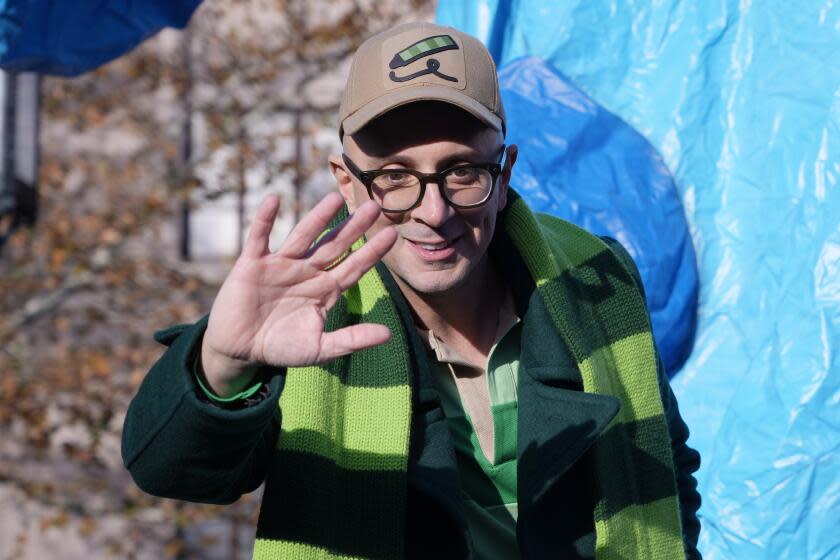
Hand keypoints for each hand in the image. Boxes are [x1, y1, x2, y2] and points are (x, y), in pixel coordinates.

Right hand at [200, 192, 396, 396]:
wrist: (240, 349)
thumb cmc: (282, 347)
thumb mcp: (320, 348)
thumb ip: (352, 340)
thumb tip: (388, 335)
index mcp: (325, 290)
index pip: (354, 267)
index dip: (372, 252)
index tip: (392, 235)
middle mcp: (307, 272)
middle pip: (335, 246)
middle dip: (354, 228)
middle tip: (375, 206)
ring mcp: (281, 265)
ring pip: (303, 236)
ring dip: (318, 218)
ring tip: (335, 198)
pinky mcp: (253, 263)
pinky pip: (259, 237)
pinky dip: (265, 219)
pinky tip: (274, 199)